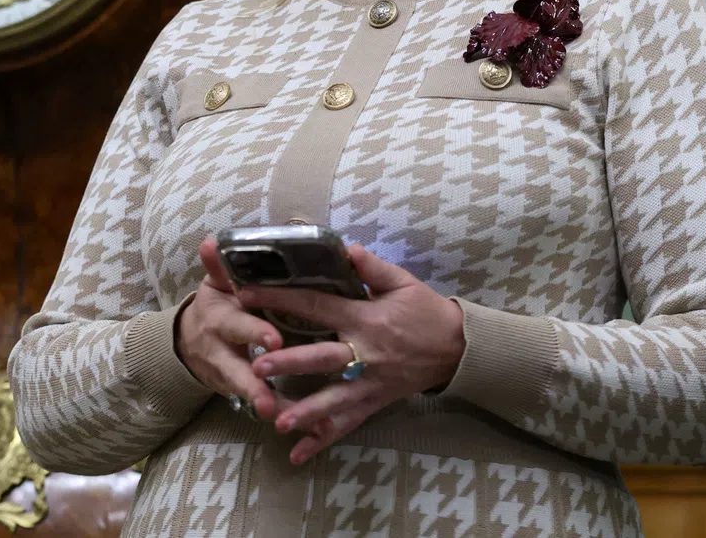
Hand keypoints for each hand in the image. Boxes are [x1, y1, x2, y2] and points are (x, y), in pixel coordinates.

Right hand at [173, 238, 290, 420]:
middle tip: (269, 401)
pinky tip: (304, 426)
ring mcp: (226, 375)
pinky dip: (279, 414)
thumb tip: (210, 242)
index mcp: (222, 319)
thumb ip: (217, 267)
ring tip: (286, 420)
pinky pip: (257, 404)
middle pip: (237, 371)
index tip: (275, 340)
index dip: (255, 334)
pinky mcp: (234, 391)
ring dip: (265, 406)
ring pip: (246, 393)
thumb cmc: (216, 304)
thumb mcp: (215, 284)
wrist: (188, 339)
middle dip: (253, 386)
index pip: (239, 326)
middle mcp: (222, 351)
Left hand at [240, 246, 466, 464]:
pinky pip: (346, 423)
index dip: (283, 300)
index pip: (318, 306)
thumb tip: (347, 249)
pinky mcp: (373, 402)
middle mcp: (364, 353)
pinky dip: (322, 441)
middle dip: (289, 363)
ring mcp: (368, 382)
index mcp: (365, 318)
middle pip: (322, 358)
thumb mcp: (403, 282)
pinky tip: (297, 455)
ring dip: (305, 411)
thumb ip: (373, 267)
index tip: (250, 296)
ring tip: (278, 422)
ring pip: (333, 399)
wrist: (455, 348)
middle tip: (258, 368)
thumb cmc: (425, 311)